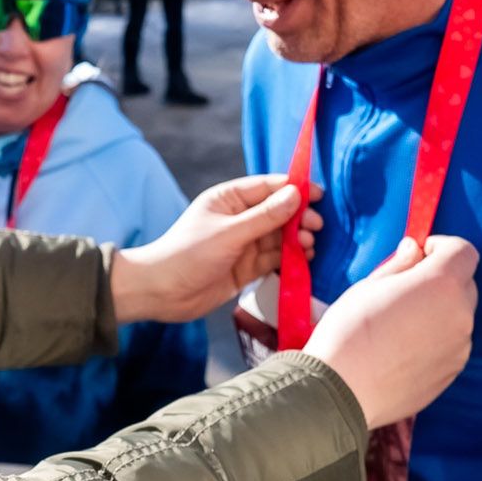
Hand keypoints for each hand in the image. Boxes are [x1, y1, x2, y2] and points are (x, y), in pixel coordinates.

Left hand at [110, 177, 320, 323]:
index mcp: (228, 199)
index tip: (319, 195)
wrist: (162, 293)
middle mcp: (237, 218)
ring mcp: (242, 243)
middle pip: (277, 212)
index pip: (267, 187)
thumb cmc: (187, 255)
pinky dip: (289, 259)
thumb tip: (295, 195)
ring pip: (278, 237)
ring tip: (309, 244)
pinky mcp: (245, 267)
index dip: (294, 189)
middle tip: (316, 226)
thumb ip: (264, 217)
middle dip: (298, 217)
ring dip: (296, 239)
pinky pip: (273, 259)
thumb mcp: (229, 234)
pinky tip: (303, 258)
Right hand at [305, 236, 478, 428]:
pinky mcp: (452, 372)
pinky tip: (402, 348)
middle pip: (465, 284)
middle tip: (405, 289)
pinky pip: (451, 344)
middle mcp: (460, 315)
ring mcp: (460, 347)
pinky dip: (436, 338)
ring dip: (439, 311)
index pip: (464, 252)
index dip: (442, 247)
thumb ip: (400, 264)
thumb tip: (415, 249)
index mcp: (441, 285)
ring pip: (458, 316)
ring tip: (400, 324)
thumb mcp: (368, 286)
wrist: (341, 389)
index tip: (419, 255)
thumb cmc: (348, 330)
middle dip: (442, 279)